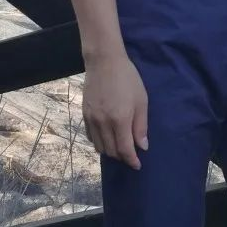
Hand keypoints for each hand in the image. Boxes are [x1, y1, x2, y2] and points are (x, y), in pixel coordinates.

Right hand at [82, 51, 148, 169]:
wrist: (103, 61)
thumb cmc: (127, 78)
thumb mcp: (141, 100)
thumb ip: (141, 125)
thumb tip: (142, 146)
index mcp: (120, 120)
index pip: (125, 149)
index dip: (132, 160)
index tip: (137, 165)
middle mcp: (103, 123)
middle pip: (111, 151)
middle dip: (122, 157)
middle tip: (130, 155)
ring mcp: (92, 119)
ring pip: (99, 146)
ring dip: (110, 151)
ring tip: (119, 148)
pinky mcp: (84, 114)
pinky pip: (90, 136)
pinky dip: (99, 143)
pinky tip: (106, 139)